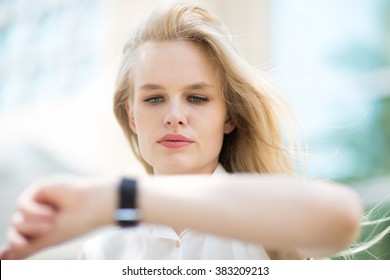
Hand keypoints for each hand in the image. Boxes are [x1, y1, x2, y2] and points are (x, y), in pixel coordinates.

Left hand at [0, 175, 117, 258]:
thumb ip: (26, 248)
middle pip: (15, 230)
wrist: (92, 205)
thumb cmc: (76, 223)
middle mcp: (36, 217)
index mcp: (41, 231)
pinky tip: (51, 211)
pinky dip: (34, 211)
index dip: (17, 244)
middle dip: (29, 233)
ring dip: (34, 224)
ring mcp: (36, 204)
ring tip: (54, 220)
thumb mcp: (49, 239)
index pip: (18, 240)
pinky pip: (21, 205)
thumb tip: (2, 258)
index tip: (20, 248)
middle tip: (48, 231)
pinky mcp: (37, 190)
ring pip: (17, 220)